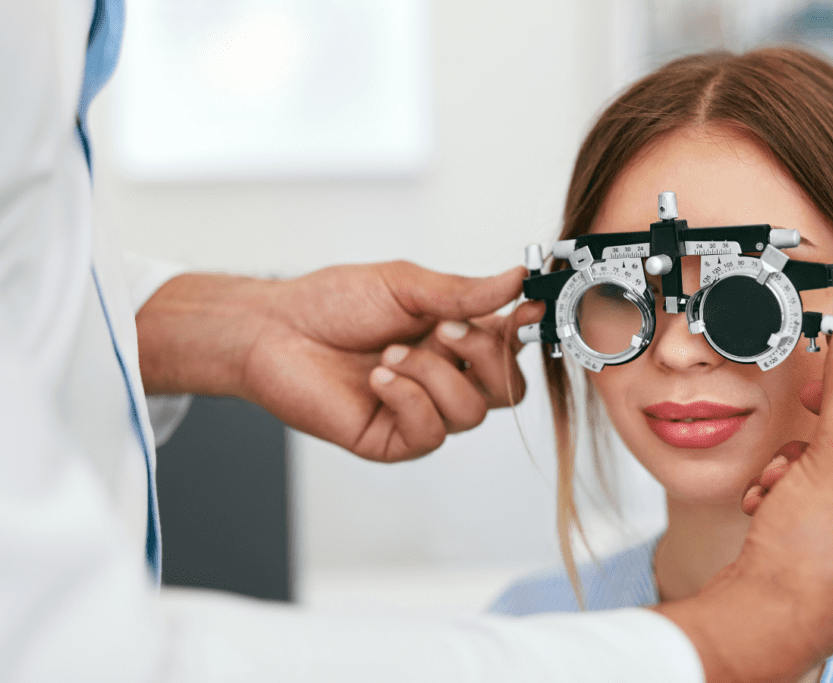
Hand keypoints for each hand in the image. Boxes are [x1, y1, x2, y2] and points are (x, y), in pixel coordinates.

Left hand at [136, 262, 542, 461]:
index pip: (512, 347)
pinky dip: (409, 400)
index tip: (529, 309)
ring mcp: (421, 412)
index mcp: (455, 339)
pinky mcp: (393, 440)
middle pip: (506, 389)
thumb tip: (516, 279)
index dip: (527, 332)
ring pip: (471, 413)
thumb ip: (462, 292)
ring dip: (434, 376)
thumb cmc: (333, 303)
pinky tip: (379, 380)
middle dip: (483, 356)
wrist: (275, 331)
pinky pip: (430, 433)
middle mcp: (445, 378)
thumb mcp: (405, 285)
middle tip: (445, 330)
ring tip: (390, 354)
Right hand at [653, 309, 832, 682]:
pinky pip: (806, 488)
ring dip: (794, 459)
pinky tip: (763, 500)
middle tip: (806, 400)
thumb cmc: (809, 560)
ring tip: (777, 477)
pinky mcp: (820, 539)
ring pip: (830, 461)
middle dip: (825, 425)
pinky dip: (781, 485)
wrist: (757, 618)